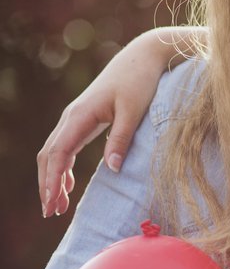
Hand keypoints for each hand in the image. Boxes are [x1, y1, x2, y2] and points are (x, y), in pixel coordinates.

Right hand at [36, 27, 199, 217]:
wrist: (143, 55)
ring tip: (57, 205)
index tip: (51, 203)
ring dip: (53, 177)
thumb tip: (113, 168)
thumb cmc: (141, 80)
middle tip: (51, 212)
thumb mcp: (134, 109)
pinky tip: (68, 184)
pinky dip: (63, 166)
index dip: (52, 180)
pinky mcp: (86, 117)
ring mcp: (77, 116)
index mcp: (81, 115)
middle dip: (47, 184)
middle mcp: (73, 116)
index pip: (57, 154)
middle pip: (49, 155)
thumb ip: (121, 138)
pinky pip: (66, 145)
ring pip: (55, 151)